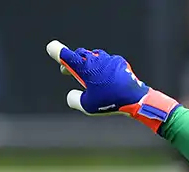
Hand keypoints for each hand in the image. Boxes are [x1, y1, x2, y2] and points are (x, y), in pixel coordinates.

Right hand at [45, 40, 180, 132]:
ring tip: (88, 75)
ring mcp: (108, 59)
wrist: (136, 99)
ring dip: (89, 63)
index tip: (52, 48)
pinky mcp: (120, 62)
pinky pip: (107, 61)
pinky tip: (106, 78)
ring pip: (93, 56)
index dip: (56, 51)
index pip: (64, 54)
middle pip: (79, 54)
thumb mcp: (87, 106)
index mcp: (83, 66)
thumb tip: (72, 96)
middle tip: (68, 70)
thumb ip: (74, 99)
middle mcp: (94, 59)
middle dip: (73, 61)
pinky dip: (103, 67)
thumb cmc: (110, 102)